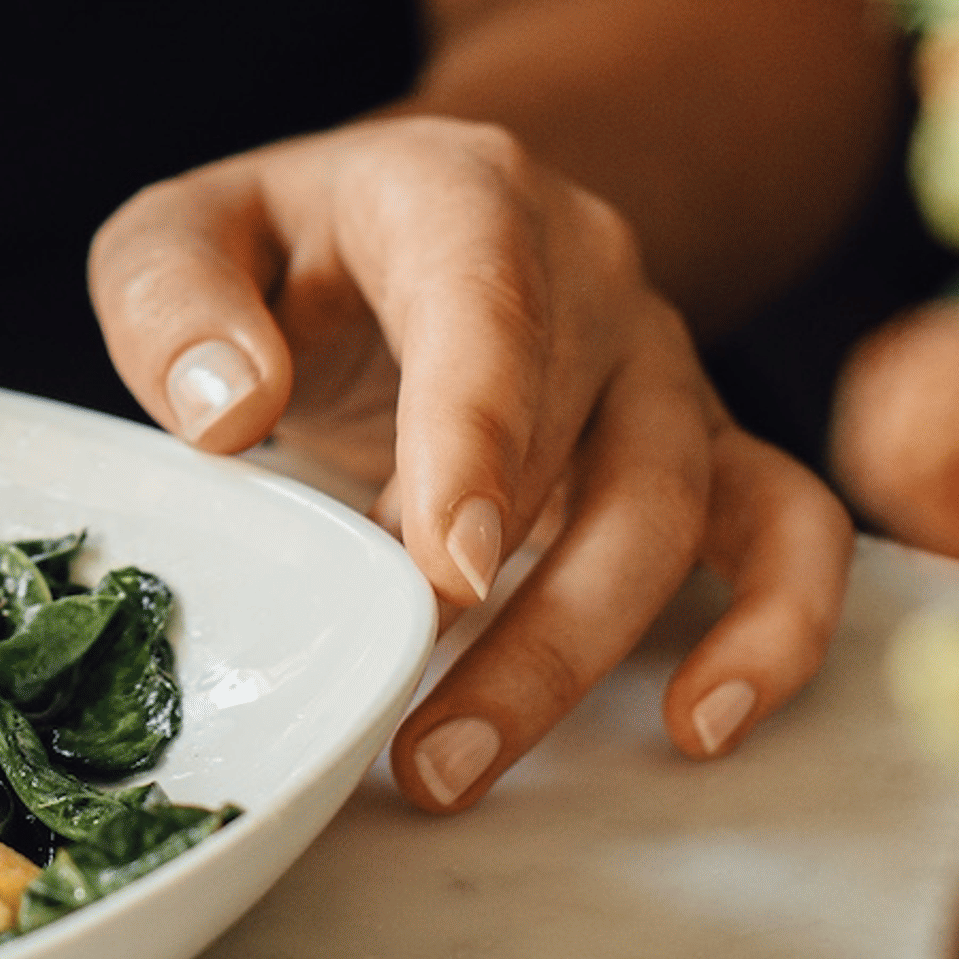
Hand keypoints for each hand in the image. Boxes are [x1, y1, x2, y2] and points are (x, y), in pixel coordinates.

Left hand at [89, 113, 852, 809]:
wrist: (410, 221)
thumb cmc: (287, 249)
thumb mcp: (183, 236)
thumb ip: (169, 297)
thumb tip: (228, 409)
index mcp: (461, 196)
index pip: (488, 300)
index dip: (480, 430)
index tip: (446, 562)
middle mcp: (588, 270)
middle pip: (590, 434)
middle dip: (515, 609)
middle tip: (418, 747)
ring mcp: (656, 359)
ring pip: (676, 503)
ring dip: (582, 646)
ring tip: (461, 762)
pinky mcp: (699, 440)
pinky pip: (789, 522)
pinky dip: (777, 622)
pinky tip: (701, 723)